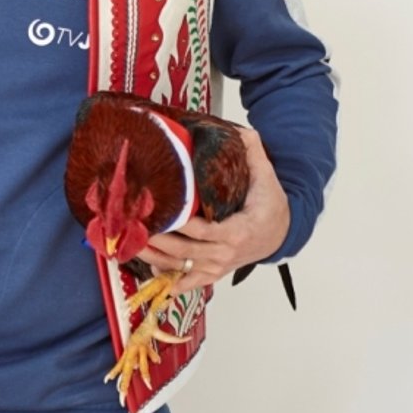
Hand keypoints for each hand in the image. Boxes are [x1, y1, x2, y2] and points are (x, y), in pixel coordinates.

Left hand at [144, 128, 289, 294]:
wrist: (281, 233)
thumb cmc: (270, 206)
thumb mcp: (266, 178)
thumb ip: (253, 153)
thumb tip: (241, 130)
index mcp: (238, 231)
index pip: (203, 231)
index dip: (180, 225)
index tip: (159, 213)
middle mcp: (226, 253)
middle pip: (185, 251)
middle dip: (158, 240)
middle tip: (133, 226)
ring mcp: (218, 266)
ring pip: (181, 268)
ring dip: (154, 258)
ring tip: (131, 244)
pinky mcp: (213, 273)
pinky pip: (189, 282)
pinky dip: (169, 281)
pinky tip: (149, 271)